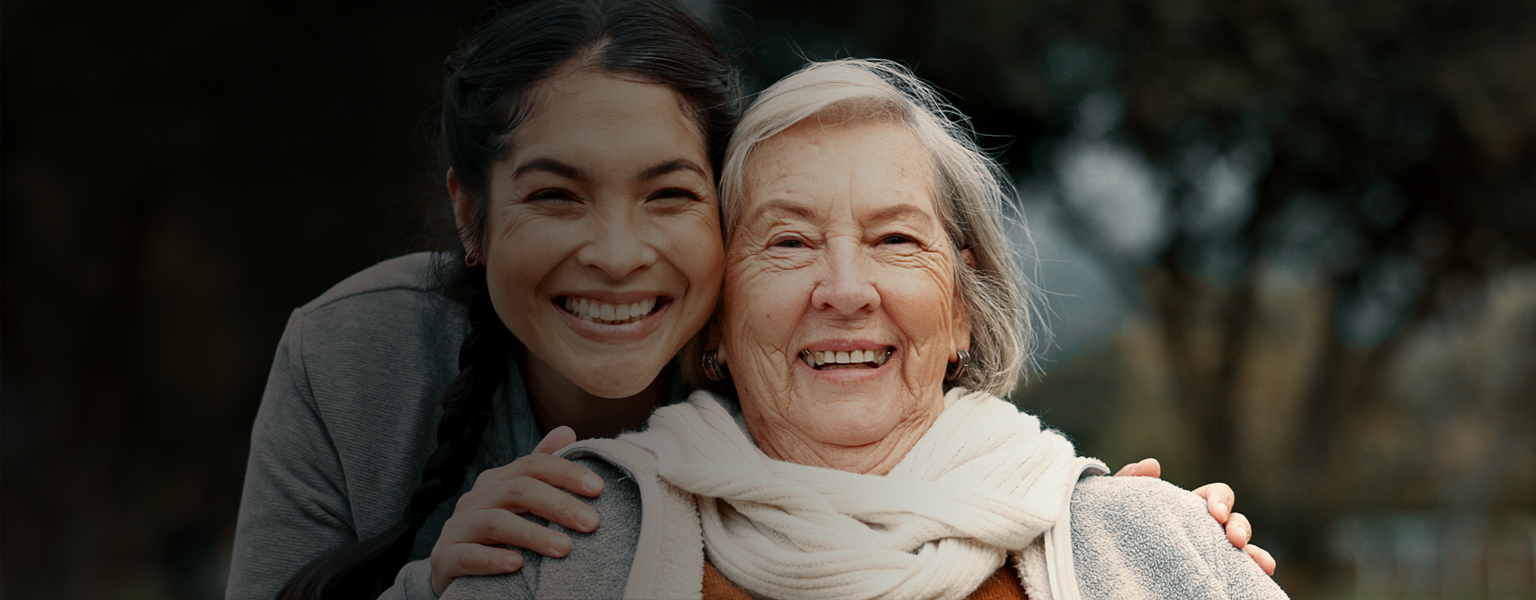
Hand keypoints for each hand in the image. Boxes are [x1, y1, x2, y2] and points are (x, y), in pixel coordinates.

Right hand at [429, 426, 604, 594]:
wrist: (453, 568)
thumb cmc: (496, 532)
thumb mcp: (518, 498)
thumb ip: (541, 467)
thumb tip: (567, 430)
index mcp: (496, 481)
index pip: (533, 465)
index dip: (566, 473)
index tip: (598, 488)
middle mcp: (475, 499)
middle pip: (518, 490)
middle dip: (558, 504)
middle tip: (591, 522)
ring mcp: (458, 527)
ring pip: (495, 522)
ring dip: (533, 534)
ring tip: (565, 548)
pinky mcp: (444, 557)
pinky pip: (467, 555)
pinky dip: (492, 559)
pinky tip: (517, 565)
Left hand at [1115, 458, 1277, 575]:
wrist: (1109, 555)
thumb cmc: (1118, 521)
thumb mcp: (1120, 501)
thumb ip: (1131, 480)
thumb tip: (1152, 465)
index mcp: (1189, 506)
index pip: (1216, 495)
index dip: (1220, 500)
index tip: (1215, 513)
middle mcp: (1206, 528)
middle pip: (1236, 521)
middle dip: (1240, 527)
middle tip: (1233, 539)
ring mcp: (1211, 552)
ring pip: (1243, 550)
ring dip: (1255, 552)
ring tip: (1262, 563)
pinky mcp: (1210, 573)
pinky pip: (1237, 573)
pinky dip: (1253, 572)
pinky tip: (1263, 574)